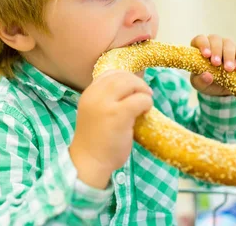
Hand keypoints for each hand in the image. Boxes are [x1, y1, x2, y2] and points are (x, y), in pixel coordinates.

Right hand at [69, 70, 152, 188]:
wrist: (89, 162)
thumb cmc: (96, 140)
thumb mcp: (96, 112)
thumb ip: (107, 99)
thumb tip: (132, 87)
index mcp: (89, 93)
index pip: (110, 74)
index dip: (125, 78)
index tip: (133, 89)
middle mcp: (94, 95)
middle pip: (121, 76)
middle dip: (137, 83)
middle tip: (145, 94)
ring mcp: (105, 104)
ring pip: (131, 83)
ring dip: (143, 91)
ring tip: (146, 103)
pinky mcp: (118, 115)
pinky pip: (140, 100)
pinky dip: (147, 103)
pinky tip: (145, 112)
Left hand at [189, 34, 235, 95]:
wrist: (221, 89)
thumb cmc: (206, 82)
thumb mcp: (200, 84)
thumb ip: (200, 81)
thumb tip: (207, 76)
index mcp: (199, 48)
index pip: (200, 39)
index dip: (203, 44)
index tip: (206, 55)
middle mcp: (213, 43)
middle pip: (215, 39)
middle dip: (216, 51)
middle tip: (216, 64)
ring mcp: (227, 45)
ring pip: (228, 44)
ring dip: (228, 56)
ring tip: (229, 69)